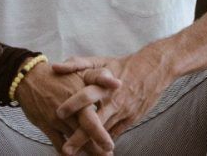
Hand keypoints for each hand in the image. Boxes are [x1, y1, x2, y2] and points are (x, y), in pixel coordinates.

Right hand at [16, 62, 121, 154]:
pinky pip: (58, 143)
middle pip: (88, 128)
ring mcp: (57, 117)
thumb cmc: (59, 77)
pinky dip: (67, 152)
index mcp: (81, 92)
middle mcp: (70, 105)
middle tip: (108, 152)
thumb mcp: (79, 73)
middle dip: (98, 143)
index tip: (112, 144)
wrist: (30, 78)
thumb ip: (100, 79)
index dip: (104, 131)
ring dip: (87, 150)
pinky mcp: (46, 124)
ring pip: (74, 139)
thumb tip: (119, 85)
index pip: (96, 112)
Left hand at [51, 50, 173, 154]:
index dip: (73, 104)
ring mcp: (122, 111)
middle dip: (80, 136)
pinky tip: (94, 152)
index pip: (86, 95)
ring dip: (90, 146)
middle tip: (66, 149)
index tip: (57, 114)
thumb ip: (76, 64)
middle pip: (94, 120)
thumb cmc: (121, 65)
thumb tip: (54, 68)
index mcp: (103, 83)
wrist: (153, 69)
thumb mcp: (99, 60)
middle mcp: (112, 99)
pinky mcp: (130, 120)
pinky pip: (114, 134)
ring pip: (104, 132)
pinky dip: (103, 145)